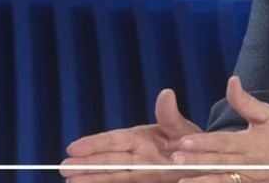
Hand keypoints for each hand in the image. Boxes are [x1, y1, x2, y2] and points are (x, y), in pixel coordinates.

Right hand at [61, 88, 202, 182]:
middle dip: (87, 164)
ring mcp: (140, 171)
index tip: (74, 147)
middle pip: (108, 160)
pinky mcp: (146, 182)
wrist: (206, 158)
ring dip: (92, 178)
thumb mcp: (183, 127)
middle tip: (63, 168)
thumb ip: (171, 116)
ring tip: (70, 181)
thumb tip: (166, 94)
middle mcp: (136, 155)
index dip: (94, 144)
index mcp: (141, 138)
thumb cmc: (192, 140)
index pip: (114, 141)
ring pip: (112, 174)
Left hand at [173, 76, 268, 182]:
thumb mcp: (268, 114)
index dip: (204, 142)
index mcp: (249, 142)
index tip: (184, 141)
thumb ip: (245, 101)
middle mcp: (247, 162)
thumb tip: (232, 80)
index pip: (223, 142)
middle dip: (196, 161)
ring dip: (202, 180)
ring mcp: (247, 178)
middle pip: (218, 162)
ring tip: (181, 180)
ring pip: (221, 180)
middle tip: (175, 159)